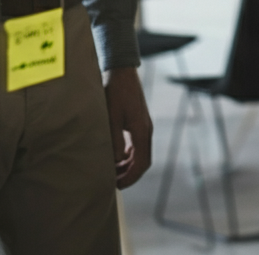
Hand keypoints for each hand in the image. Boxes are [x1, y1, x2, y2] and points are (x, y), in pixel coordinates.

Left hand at [104, 67, 152, 188]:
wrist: (122, 72)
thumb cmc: (115, 93)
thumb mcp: (111, 118)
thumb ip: (114, 141)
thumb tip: (115, 161)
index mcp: (142, 131)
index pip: (142, 163)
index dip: (131, 178)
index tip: (117, 186)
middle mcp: (146, 129)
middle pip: (143, 161)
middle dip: (130, 174)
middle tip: (114, 183)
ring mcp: (144, 124)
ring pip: (141, 153)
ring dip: (129, 165)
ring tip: (113, 171)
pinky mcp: (139, 120)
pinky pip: (137, 144)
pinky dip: (129, 154)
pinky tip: (117, 155)